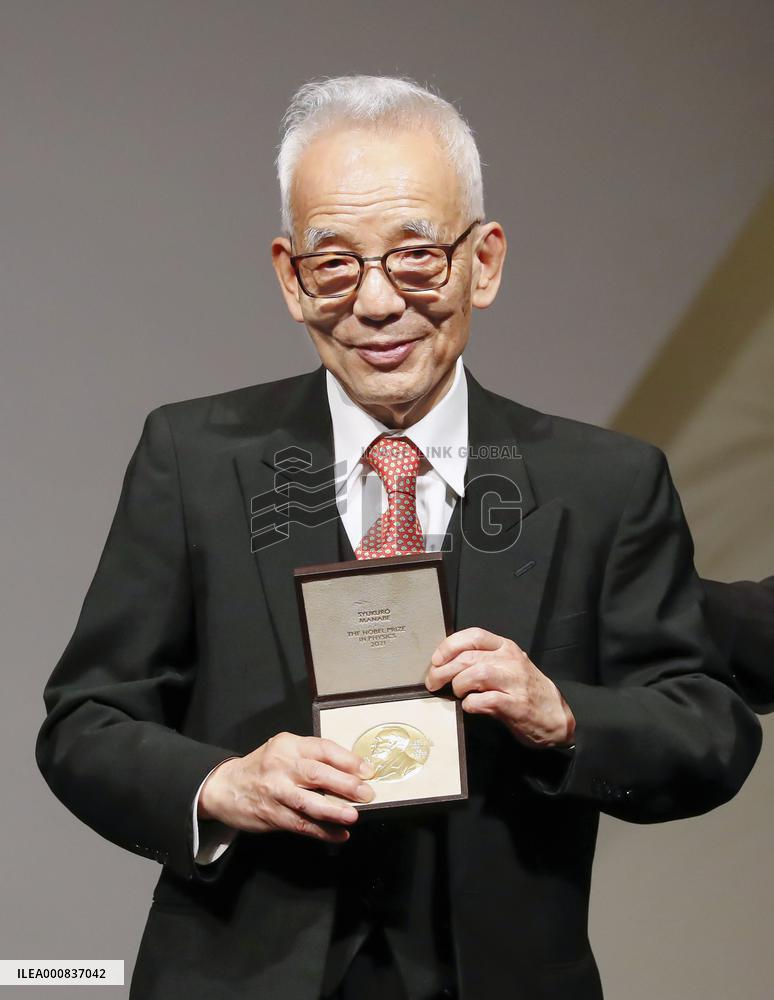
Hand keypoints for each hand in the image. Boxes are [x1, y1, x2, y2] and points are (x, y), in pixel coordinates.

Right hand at [197, 732, 375, 842]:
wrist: (225, 787)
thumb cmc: (263, 768)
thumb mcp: (284, 751)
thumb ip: (311, 758)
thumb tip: (352, 774)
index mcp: (288, 744)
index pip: (322, 748)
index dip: (347, 760)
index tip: (367, 771)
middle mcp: (280, 765)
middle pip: (317, 773)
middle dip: (345, 784)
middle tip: (366, 793)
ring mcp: (274, 791)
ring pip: (307, 801)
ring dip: (333, 810)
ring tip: (353, 816)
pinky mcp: (271, 814)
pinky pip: (300, 824)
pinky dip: (321, 831)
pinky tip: (338, 835)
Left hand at [425, 627, 575, 748]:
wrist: (555, 716)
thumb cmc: (526, 690)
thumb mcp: (507, 666)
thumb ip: (482, 660)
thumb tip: (445, 664)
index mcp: (506, 647)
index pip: (473, 636)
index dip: (449, 646)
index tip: (436, 660)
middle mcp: (511, 661)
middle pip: (468, 657)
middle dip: (443, 670)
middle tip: (433, 682)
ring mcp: (515, 682)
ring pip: (476, 673)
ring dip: (458, 685)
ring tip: (457, 693)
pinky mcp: (517, 705)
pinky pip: (484, 700)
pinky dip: (471, 704)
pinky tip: (471, 706)